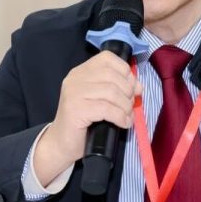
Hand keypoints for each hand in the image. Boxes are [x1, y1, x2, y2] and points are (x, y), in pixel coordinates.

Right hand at [34, 52, 141, 183]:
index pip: (107, 58)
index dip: (124, 71)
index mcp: (81, 72)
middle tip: (129, 106)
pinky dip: (120, 117)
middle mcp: (75, 78)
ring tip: (126, 116)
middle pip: (112, 76)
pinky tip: (123, 123)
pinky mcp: (76, 109)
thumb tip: (138, 86)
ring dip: (125, 106)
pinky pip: (106, 108)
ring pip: (111, 92)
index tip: (131, 88)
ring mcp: (73, 93)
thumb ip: (117, 88)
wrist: (61, 143)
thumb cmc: (84, 122)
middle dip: (128, 92)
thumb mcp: (101, 99)